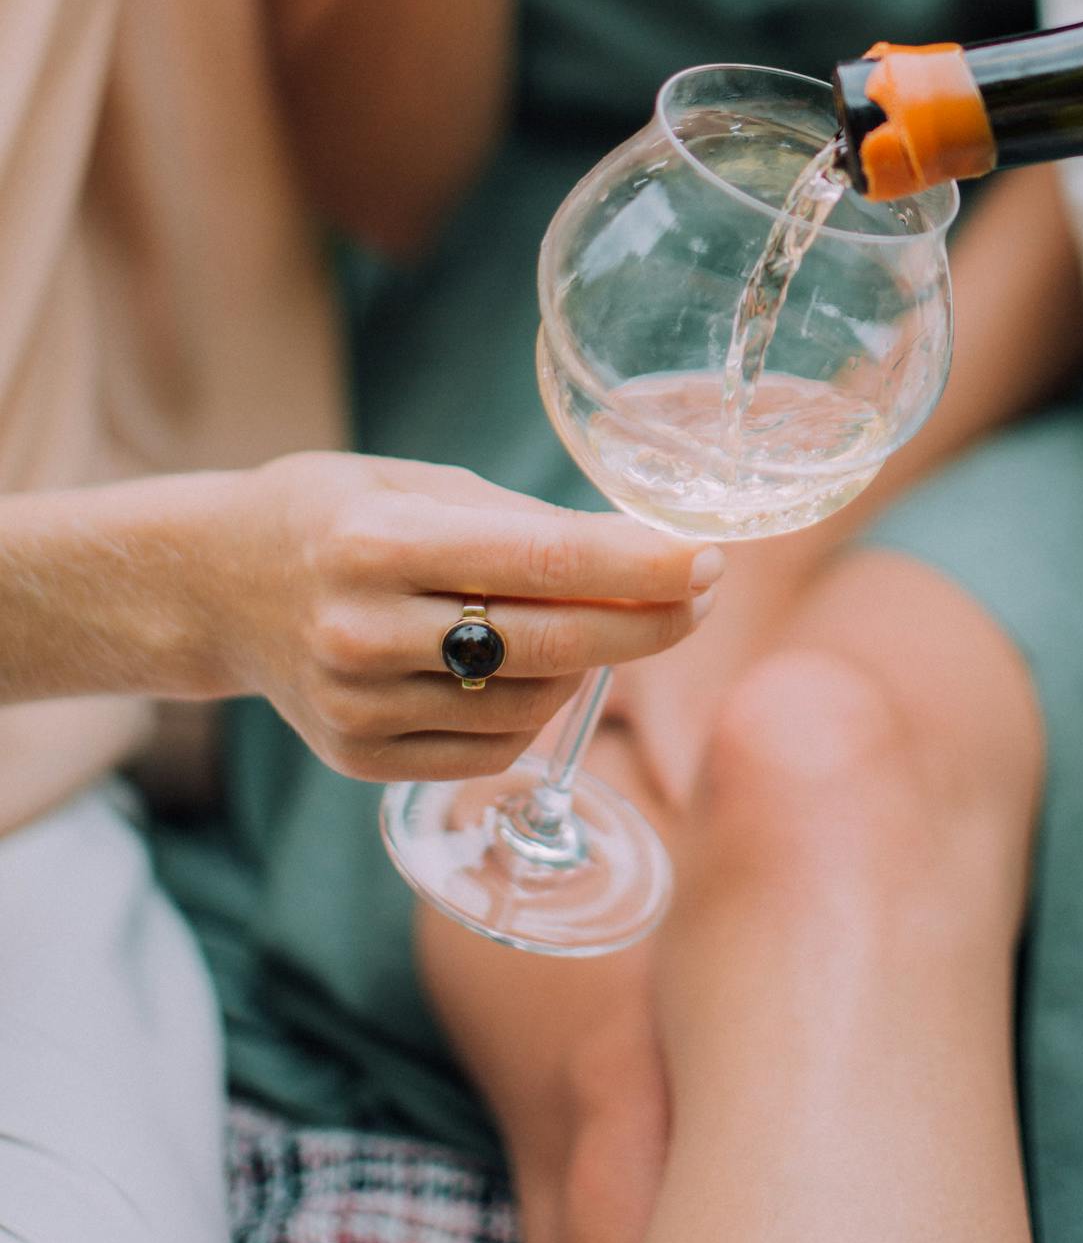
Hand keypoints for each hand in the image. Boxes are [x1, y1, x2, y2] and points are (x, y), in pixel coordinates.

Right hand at [186, 453, 717, 782]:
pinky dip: (536, 707)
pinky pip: (492, 745)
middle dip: (648, 623)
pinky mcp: (361, 758)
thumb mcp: (416, 484)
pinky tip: (535, 667)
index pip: (540, 561)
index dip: (637, 565)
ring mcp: (358, 705)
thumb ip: (521, 521)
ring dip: (588, 663)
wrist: (217, 587)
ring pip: (531, 701)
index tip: (706, 558)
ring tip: (586, 618)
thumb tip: (641, 548)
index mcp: (377, 541)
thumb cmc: (335, 515)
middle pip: (550, 644)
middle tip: (702, 595)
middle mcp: (362, 630)